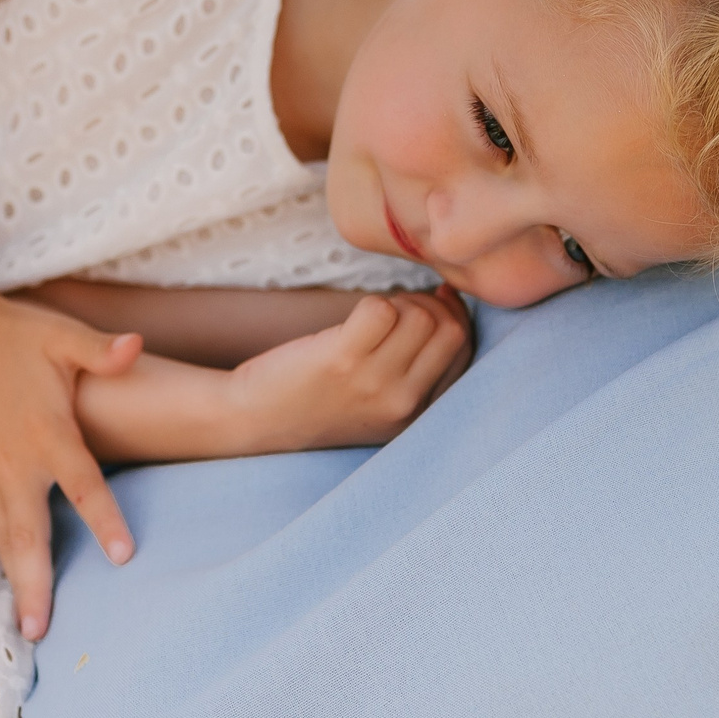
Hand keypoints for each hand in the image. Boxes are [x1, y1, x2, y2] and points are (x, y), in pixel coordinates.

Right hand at [0, 294, 144, 640]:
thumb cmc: (14, 334)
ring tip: (27, 626)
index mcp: (46, 431)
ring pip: (2, 537)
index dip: (104, 520)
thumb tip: (136, 347)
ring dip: (15, 581)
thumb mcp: (61, 336)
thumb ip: (100, 351)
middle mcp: (13, 461)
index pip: (83, 485)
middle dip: (35, 584)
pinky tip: (11, 583)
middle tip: (41, 630)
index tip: (124, 557)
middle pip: (28, 533)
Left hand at [226, 288, 473, 451]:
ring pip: (419, 316)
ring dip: (400, 302)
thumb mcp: (381, 401)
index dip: (453, 317)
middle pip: (450, 330)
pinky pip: (380, 309)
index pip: (463, 351)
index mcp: (416, 416)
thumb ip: (419, 364)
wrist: (255, 420)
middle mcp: (402, 404)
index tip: (432, 306)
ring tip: (376, 316)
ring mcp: (373, 382)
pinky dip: (372, 303)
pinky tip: (353, 320)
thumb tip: (449, 297)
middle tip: (400, 310)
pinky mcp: (341, 360)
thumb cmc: (320, 400)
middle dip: (430, 306)